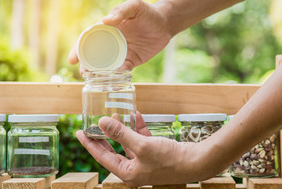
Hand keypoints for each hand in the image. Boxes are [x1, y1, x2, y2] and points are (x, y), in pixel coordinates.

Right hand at [68, 0, 170, 71]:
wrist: (165, 23)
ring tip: (95, 81)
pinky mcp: (132, 61)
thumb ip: (121, 11)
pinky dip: (117, 76)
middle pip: (94, 55)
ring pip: (106, 66)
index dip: (78, 49)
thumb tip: (104, 21)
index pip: (88, 39)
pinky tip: (113, 81)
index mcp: (107, 29)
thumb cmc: (148, 12)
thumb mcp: (134, 6)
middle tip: (84, 74)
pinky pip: (122, 71)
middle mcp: (111, 42)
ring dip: (99, 74)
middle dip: (86, 66)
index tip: (73, 59)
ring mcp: (121, 53)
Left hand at [76, 112, 201, 185]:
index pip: (102, 157)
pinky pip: (142, 139)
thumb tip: (102, 122)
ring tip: (114, 115)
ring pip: (128, 143)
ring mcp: (145, 161)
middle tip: (92, 125)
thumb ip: (121, 133)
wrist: (195, 162)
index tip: (79, 132)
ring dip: (122, 129)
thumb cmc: (169, 159)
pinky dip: (138, 128)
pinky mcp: (155, 153)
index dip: (90, 144)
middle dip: (104, 136)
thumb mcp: (141, 145)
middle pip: (113, 151)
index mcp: (127, 173)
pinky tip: (137, 116)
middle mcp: (134, 169)